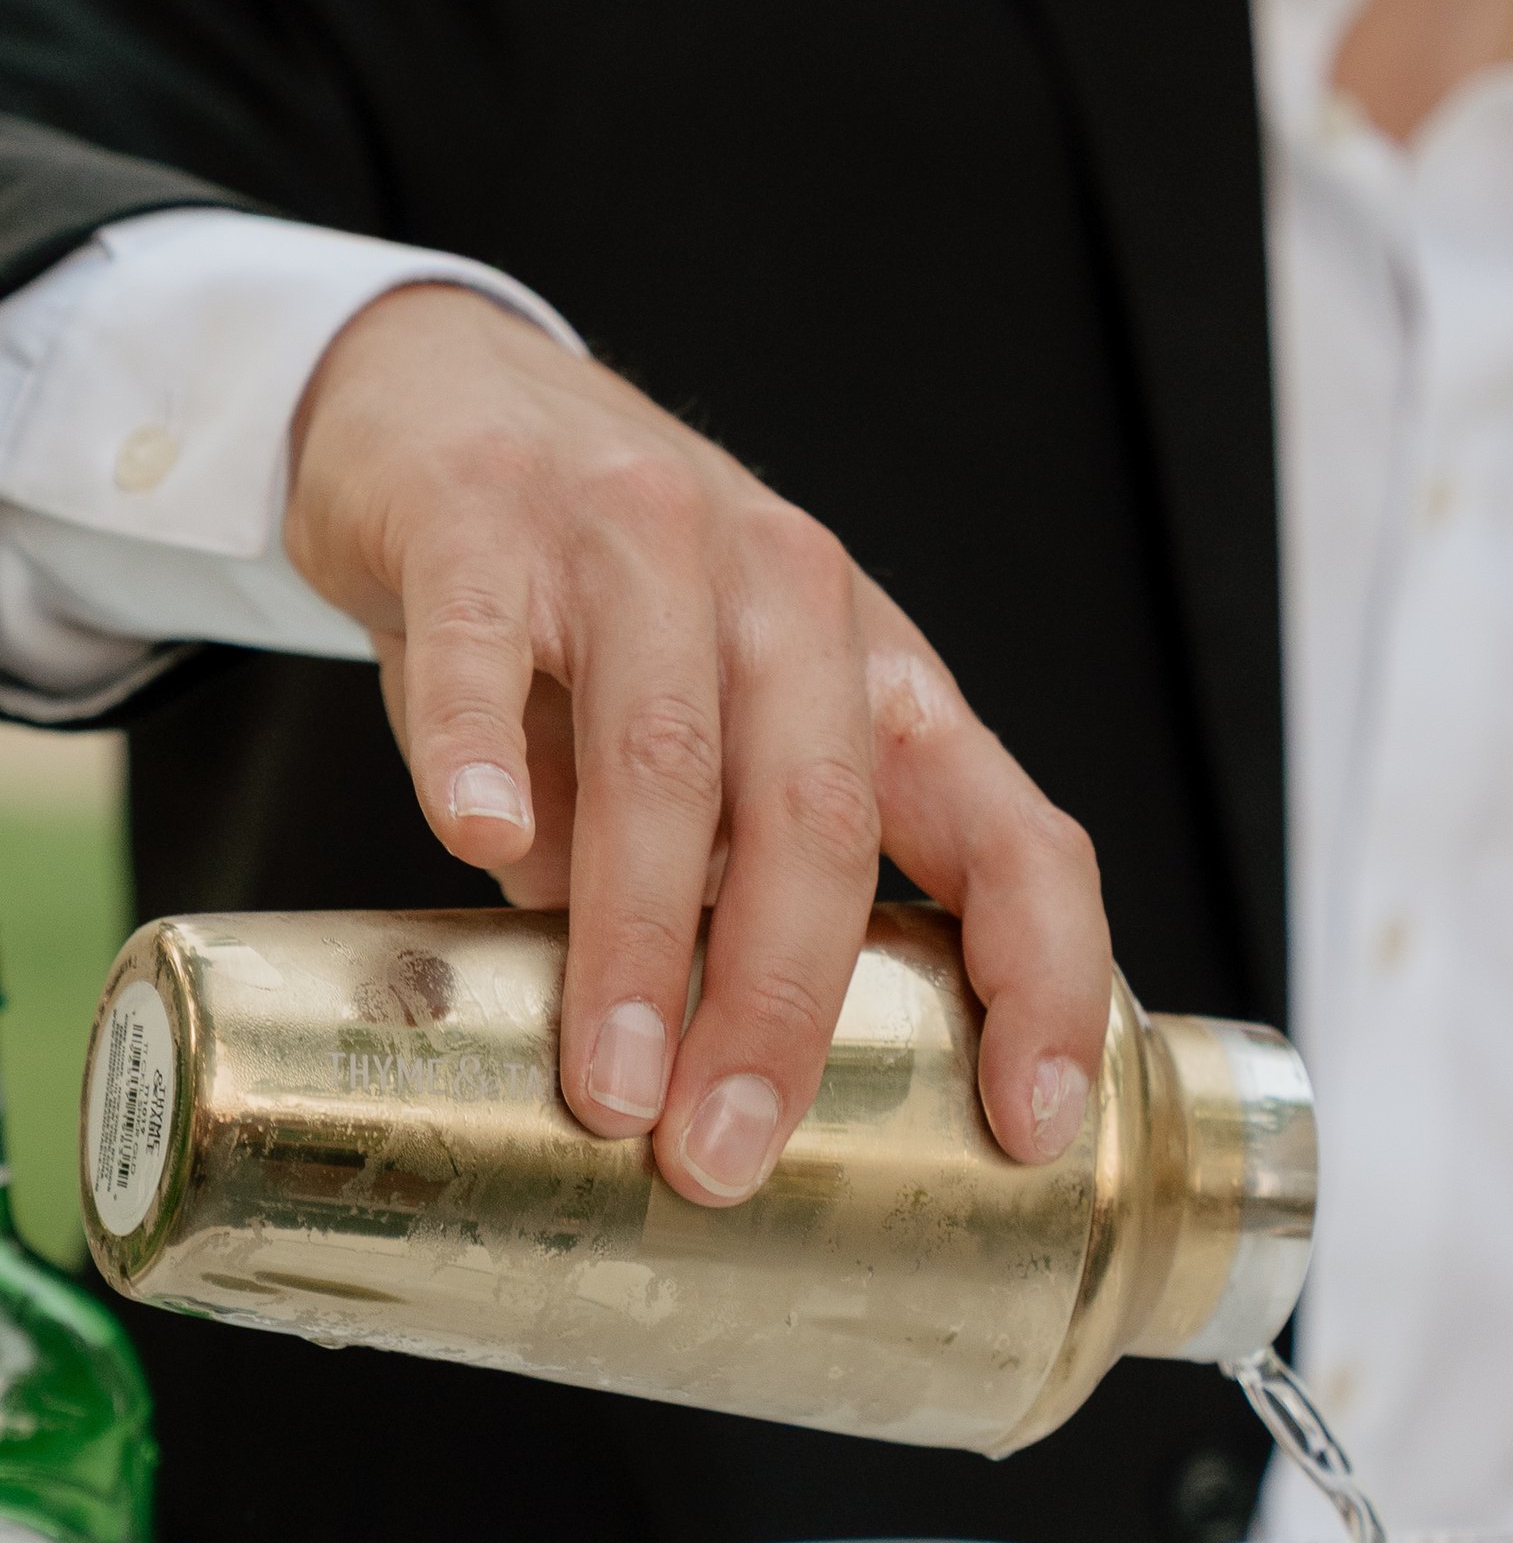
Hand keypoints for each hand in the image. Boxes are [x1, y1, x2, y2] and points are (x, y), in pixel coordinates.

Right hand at [286, 285, 1110, 1199]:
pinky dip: (484, 744)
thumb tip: (709, 1089)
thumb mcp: (722, 735)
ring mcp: (639, 540)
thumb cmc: (603, 606)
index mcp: (880, 678)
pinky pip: (489, 641)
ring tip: (609, 1080)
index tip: (1021, 1126)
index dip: (1041, 981)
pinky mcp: (483, 515)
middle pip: (823, 820)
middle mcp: (788, 597)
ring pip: (665, 758)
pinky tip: (476, 836)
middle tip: (725, 1152)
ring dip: (639, 938)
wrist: (442, 390)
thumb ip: (732, 889)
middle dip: (784, 1006)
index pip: (1015, 836)